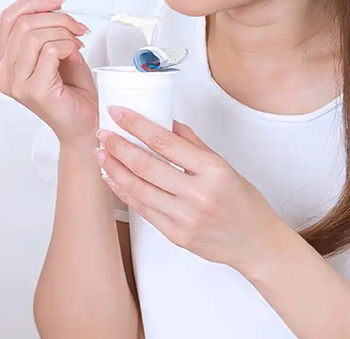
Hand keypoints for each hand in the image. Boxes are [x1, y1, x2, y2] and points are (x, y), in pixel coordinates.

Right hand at [0, 0, 96, 144]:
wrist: (85, 124)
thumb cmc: (72, 90)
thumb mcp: (60, 42)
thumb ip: (48, 14)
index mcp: (4, 60)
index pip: (7, 18)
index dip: (33, 2)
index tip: (58, 1)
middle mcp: (4, 72)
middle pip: (21, 23)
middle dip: (56, 17)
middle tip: (76, 28)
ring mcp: (15, 83)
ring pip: (33, 35)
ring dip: (63, 32)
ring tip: (76, 43)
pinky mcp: (32, 90)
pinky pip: (48, 50)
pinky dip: (67, 46)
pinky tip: (74, 55)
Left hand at [96, 107, 285, 271]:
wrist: (256, 243)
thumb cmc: (243, 203)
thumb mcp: (223, 165)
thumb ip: (192, 143)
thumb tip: (165, 122)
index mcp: (212, 171)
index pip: (163, 141)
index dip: (135, 124)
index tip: (118, 113)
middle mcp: (198, 195)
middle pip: (145, 165)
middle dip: (117, 146)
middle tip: (103, 134)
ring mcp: (185, 218)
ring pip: (138, 188)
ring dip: (113, 168)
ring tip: (101, 153)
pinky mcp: (176, 235)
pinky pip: (142, 209)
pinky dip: (123, 191)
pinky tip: (113, 178)